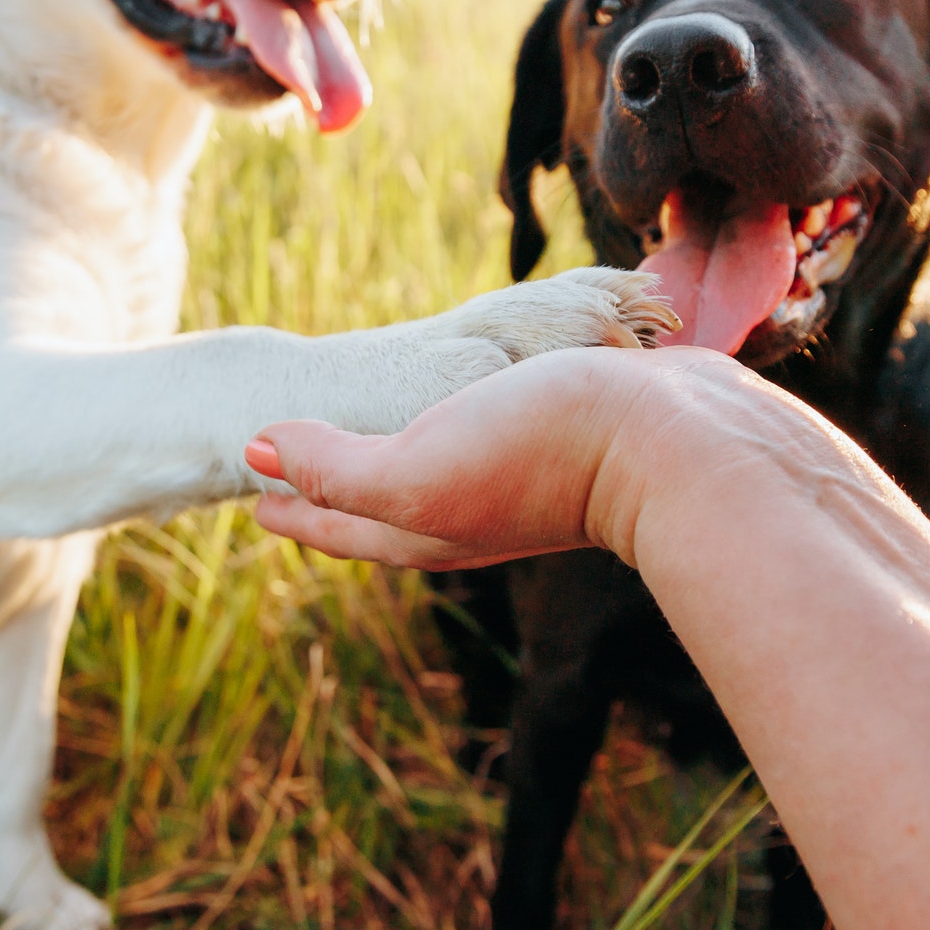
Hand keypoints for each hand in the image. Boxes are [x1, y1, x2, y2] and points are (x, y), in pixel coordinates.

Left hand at [244, 345, 770, 569]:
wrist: (679, 443)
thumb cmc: (544, 453)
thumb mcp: (420, 470)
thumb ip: (337, 468)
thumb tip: (256, 451)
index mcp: (426, 528)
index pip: (338, 522)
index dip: (291, 505)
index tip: (251, 489)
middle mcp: (470, 512)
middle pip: (381, 506)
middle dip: (333, 490)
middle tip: (292, 466)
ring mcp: (519, 479)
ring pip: (433, 472)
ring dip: (389, 456)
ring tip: (364, 435)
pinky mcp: (562, 436)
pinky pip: (480, 432)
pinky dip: (448, 421)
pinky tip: (460, 400)